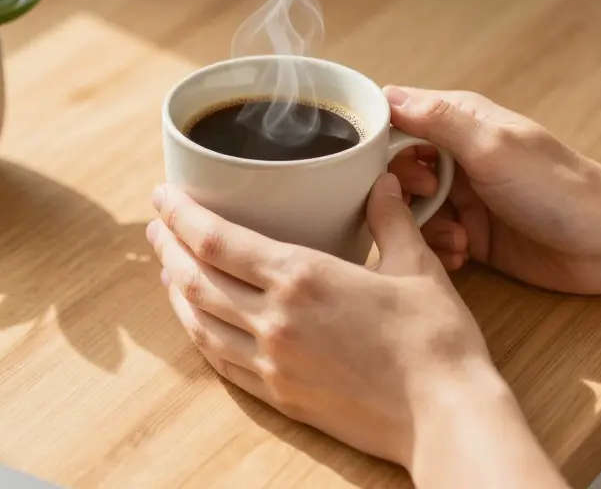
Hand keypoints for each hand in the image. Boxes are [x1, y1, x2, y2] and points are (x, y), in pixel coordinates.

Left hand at [146, 176, 510, 472]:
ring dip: (175, 290)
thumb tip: (384, 182)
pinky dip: (198, 334)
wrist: (444, 417)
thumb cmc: (436, 341)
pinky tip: (197, 321)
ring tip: (167, 268)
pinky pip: (220, 361)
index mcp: (302, 277)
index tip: (163, 195)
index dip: (181, 215)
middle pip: (196, 278)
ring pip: (199, 321)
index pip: (217, 239)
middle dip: (169, 247)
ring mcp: (271, 362)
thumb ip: (391, 219)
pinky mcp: (279, 395)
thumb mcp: (416, 265)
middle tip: (156, 227)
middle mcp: (274, 319)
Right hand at [384, 87, 600, 294]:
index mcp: (460, 121)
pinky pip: (434, 238)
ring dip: (423, 226)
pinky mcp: (473, 232)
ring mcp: (464, 195)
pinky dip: (441, 249)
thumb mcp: (490, 147)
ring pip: (411, 208)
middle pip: (397, 168)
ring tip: (454, 238)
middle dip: (402, 190)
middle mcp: (457, 155)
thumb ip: (437, 120)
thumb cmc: (553, 185)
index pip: (397, 118)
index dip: (381, 141)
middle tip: (427, 201)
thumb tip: (386, 94)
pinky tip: (464, 255)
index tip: (388, 166)